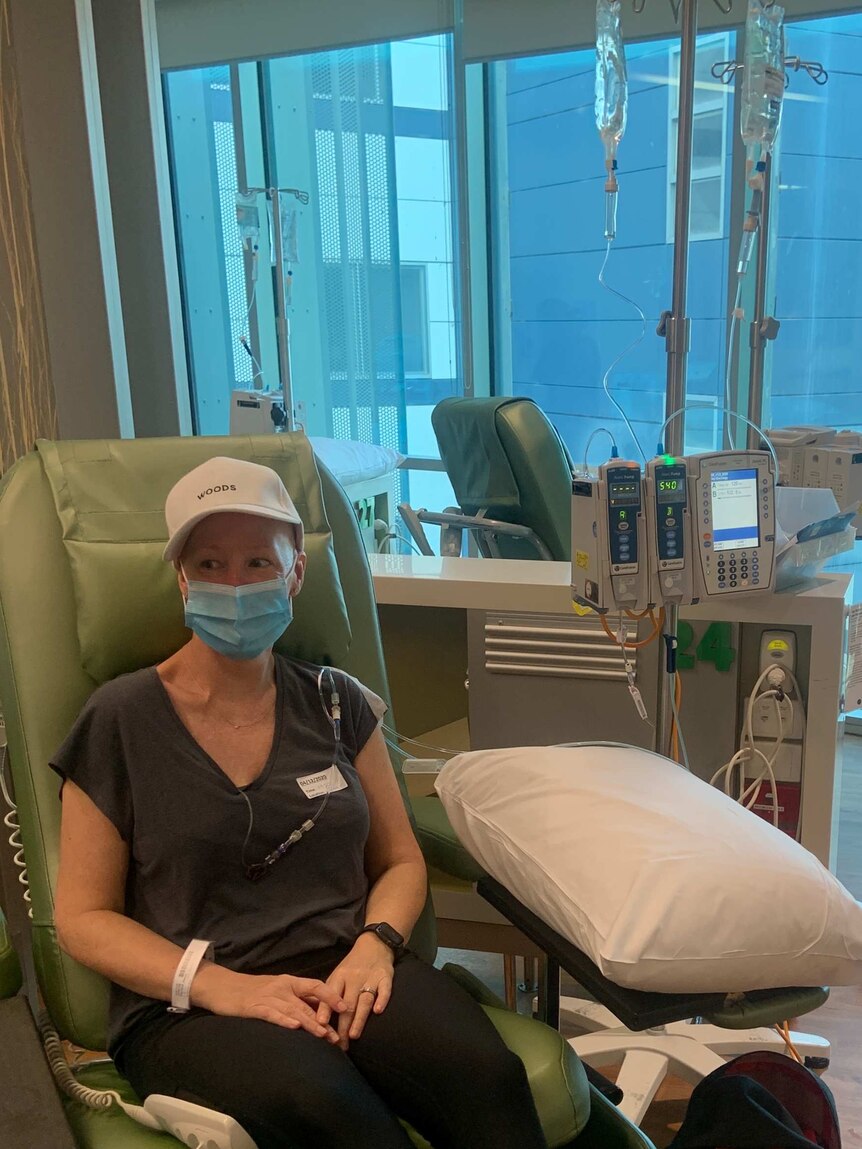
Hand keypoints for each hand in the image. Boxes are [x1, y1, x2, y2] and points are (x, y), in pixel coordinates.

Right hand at [195, 967, 346, 1041]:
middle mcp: (282, 987)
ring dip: (309, 1024)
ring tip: (323, 1036)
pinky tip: (293, 1028)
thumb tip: (320, 1012)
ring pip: (293, 1010)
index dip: (331, 996)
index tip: (346, 1007)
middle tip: (338, 1037)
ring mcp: (268, 997)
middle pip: (307, 1004)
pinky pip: (271, 1014)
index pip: (315, 986)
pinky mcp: (253, 1007)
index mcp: (289, 982)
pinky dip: (283, 1020)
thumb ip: (296, 998)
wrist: (222, 986)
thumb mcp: (277, 990)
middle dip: (324, 1021)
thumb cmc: (253, 991)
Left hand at [316, 934, 394, 1048]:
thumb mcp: (338, 975)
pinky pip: (384, 989)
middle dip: (343, 1024)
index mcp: (340, 976)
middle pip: (348, 1002)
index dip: (325, 1008)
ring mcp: (371, 978)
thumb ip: (330, 993)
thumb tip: (318, 1020)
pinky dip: (382, 1000)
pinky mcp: (385, 977)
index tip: (320, 1023)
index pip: (330, 993)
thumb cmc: (352, 966)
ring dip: (359, 1018)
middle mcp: (354, 977)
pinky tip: (378, 1011)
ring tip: (354, 1035)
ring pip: (364, 999)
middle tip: (339, 1043)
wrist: (374, 945)